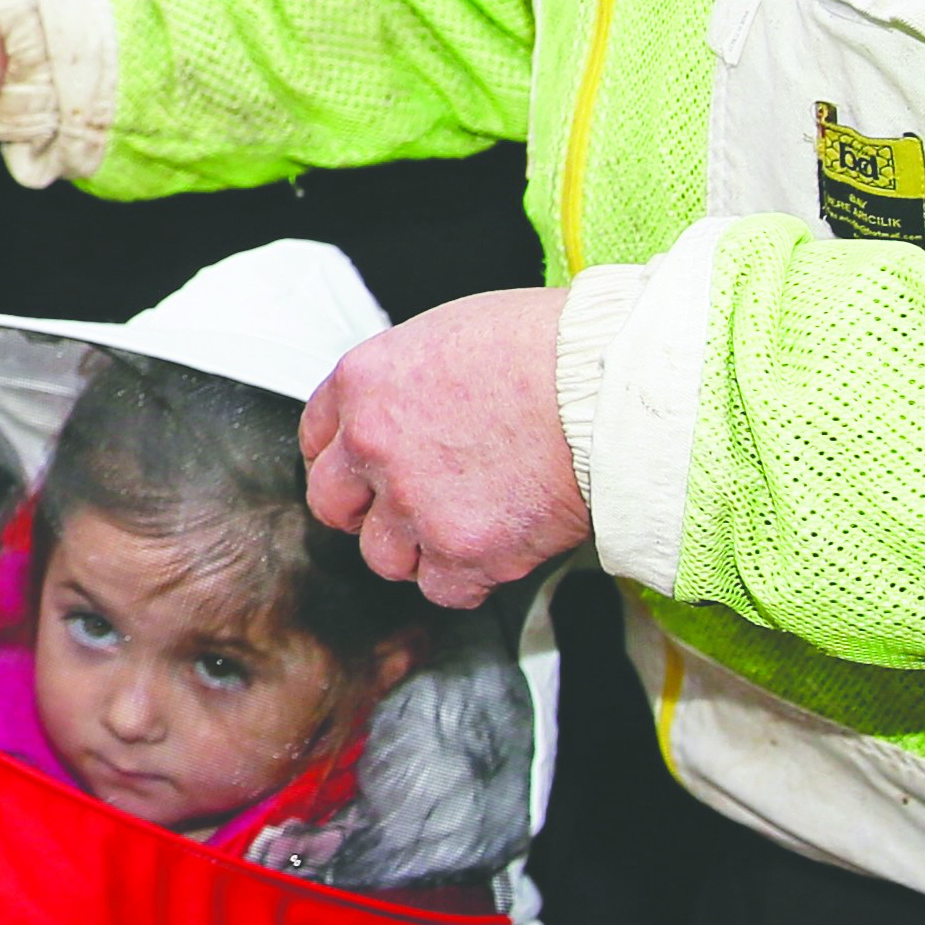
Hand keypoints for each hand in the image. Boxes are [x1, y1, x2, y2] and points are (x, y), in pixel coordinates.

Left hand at [301, 287, 583, 610]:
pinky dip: (469, 578)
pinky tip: (498, 547)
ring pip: (385, 556)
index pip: (316, 439)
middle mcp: (373, 445)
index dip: (344, 461)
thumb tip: (408, 412)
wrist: (608, 389)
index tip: (363, 473)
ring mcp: (413, 503)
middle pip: (334, 505)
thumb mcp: (449, 335)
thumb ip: (408, 384)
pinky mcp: (463, 550)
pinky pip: (444, 589)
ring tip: (468, 524)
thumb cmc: (548, 350)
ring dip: (420, 549)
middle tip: (407, 510)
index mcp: (363, 384)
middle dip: (366, 512)